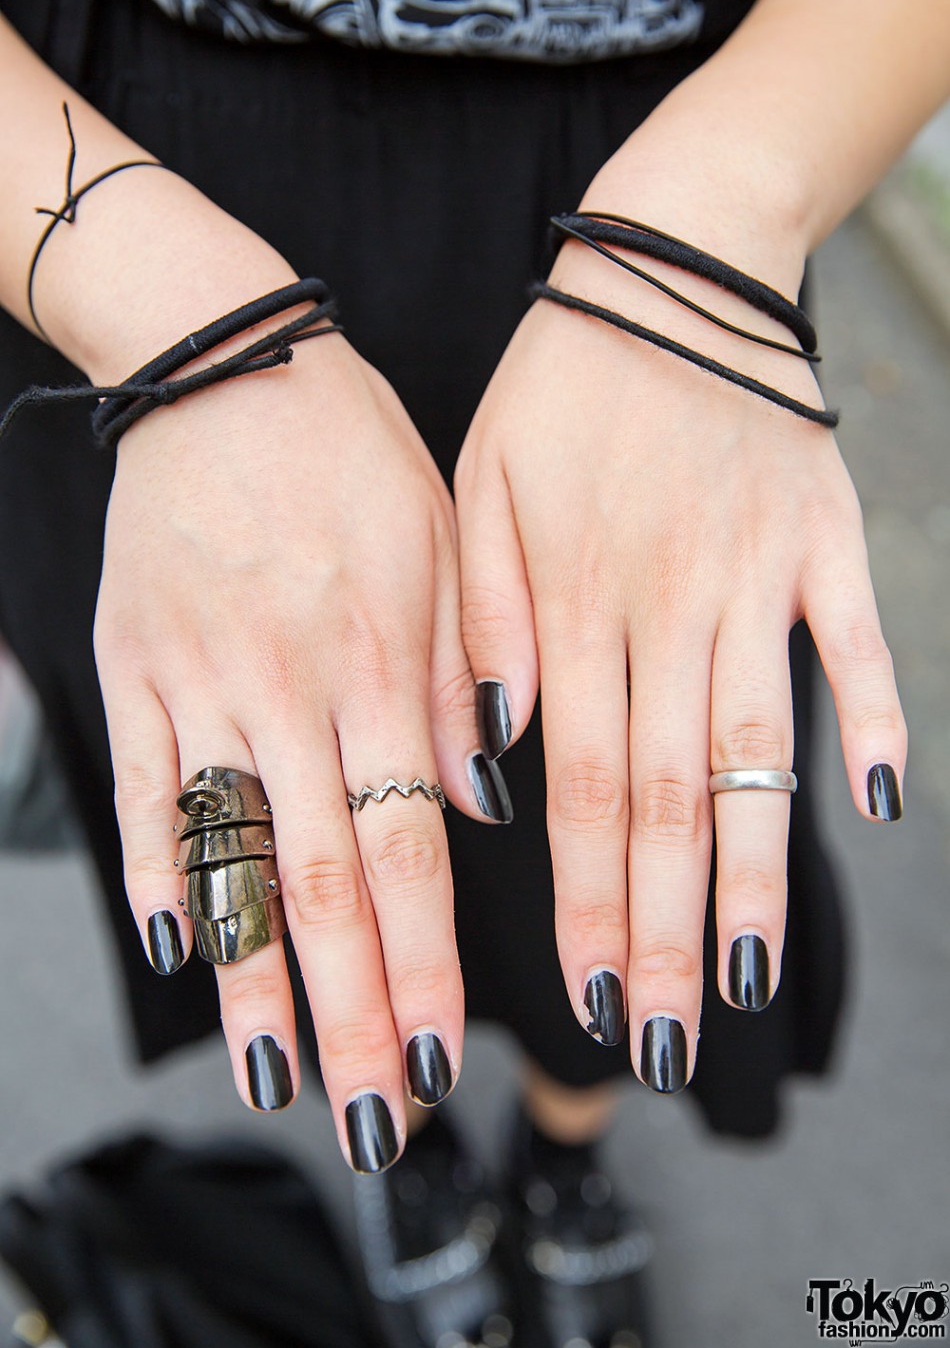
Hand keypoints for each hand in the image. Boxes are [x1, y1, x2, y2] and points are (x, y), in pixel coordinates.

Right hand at [94, 285, 494, 1168]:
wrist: (230, 363)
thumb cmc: (353, 455)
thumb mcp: (443, 547)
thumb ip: (457, 683)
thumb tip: (481, 803)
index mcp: (378, 664)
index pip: (411, 845)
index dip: (427, 958)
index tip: (444, 1054)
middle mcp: (290, 690)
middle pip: (327, 879)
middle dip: (354, 1010)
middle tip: (372, 1119)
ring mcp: (200, 682)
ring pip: (233, 852)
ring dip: (255, 973)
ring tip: (280, 1077)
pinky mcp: (133, 665)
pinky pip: (141, 783)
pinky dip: (154, 868)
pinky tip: (173, 949)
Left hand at [454, 204, 905, 1089]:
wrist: (664, 268)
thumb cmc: (556, 389)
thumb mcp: (475, 492)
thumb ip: (484, 626)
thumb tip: (499, 753)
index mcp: (572, 604)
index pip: (574, 789)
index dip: (585, 902)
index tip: (592, 1000)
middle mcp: (666, 608)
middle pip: (661, 799)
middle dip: (662, 932)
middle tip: (670, 1044)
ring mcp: (753, 576)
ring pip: (753, 749)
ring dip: (756, 870)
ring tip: (753, 977)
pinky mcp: (823, 538)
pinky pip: (853, 638)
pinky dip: (871, 714)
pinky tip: (882, 802)